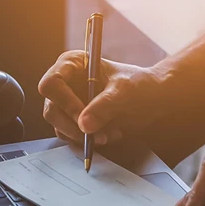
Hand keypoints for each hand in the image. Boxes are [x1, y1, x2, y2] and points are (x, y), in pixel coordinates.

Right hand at [38, 50, 169, 143]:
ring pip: (60, 127)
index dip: (64, 102)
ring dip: (84, 136)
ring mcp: (68, 104)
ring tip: (110, 134)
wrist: (152, 98)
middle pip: (52, 110)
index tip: (83, 118)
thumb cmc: (139, 85)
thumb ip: (104, 106)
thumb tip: (83, 125)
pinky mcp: (74, 121)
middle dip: (74, 126)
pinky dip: (89, 140)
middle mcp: (65, 84)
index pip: (52, 84)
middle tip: (97, 135)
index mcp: (72, 64)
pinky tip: (110, 134)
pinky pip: (72, 136)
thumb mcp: (124, 92)